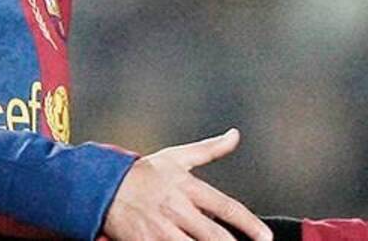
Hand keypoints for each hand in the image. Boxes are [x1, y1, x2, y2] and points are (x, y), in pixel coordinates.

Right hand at [102, 128, 271, 240]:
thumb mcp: (176, 156)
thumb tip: (234, 136)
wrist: (102, 187)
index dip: (249, 224)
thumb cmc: (142, 173)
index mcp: (187, 187)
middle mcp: (177, 209)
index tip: (264, 237)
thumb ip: (209, 149)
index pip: (227, 207)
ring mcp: (162, 229)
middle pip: (215, 236)